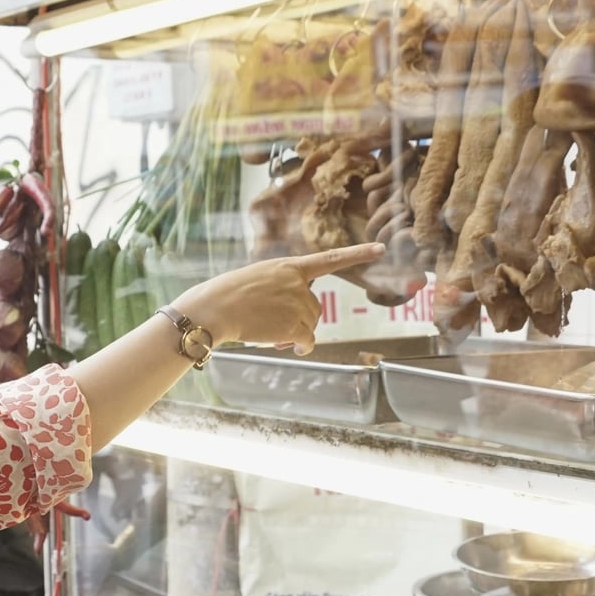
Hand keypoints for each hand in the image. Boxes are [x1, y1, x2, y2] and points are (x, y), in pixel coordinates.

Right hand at [171, 243, 383, 354]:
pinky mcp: (294, 325)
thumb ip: (281, 288)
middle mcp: (297, 283)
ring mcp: (297, 303)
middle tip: (274, 325)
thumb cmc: (227, 295)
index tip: (381, 248)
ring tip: (270, 332)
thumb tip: (298, 319)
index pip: (330, 259)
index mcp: (288, 266)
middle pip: (315, 307)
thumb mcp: (257, 279)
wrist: (213, 309)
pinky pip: (307, 341)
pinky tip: (286, 346)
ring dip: (296, 333)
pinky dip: (301, 347)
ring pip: (310, 324)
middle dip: (300, 319)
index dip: (358, 254)